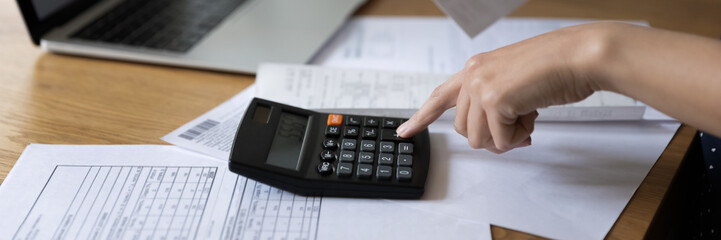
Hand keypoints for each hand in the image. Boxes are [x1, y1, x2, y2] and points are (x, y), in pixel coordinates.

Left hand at [396, 22, 620, 152]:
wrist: (579, 56)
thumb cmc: (557, 67)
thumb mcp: (515, 84)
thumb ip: (496, 105)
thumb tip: (493, 138)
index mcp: (475, 69)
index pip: (440, 96)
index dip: (421, 117)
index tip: (404, 132)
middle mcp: (473, 75)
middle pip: (465, 130)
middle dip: (492, 137)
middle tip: (518, 130)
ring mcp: (481, 86)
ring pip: (478, 139)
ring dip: (505, 140)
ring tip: (526, 121)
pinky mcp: (495, 100)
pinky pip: (500, 140)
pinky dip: (518, 138)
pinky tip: (531, 120)